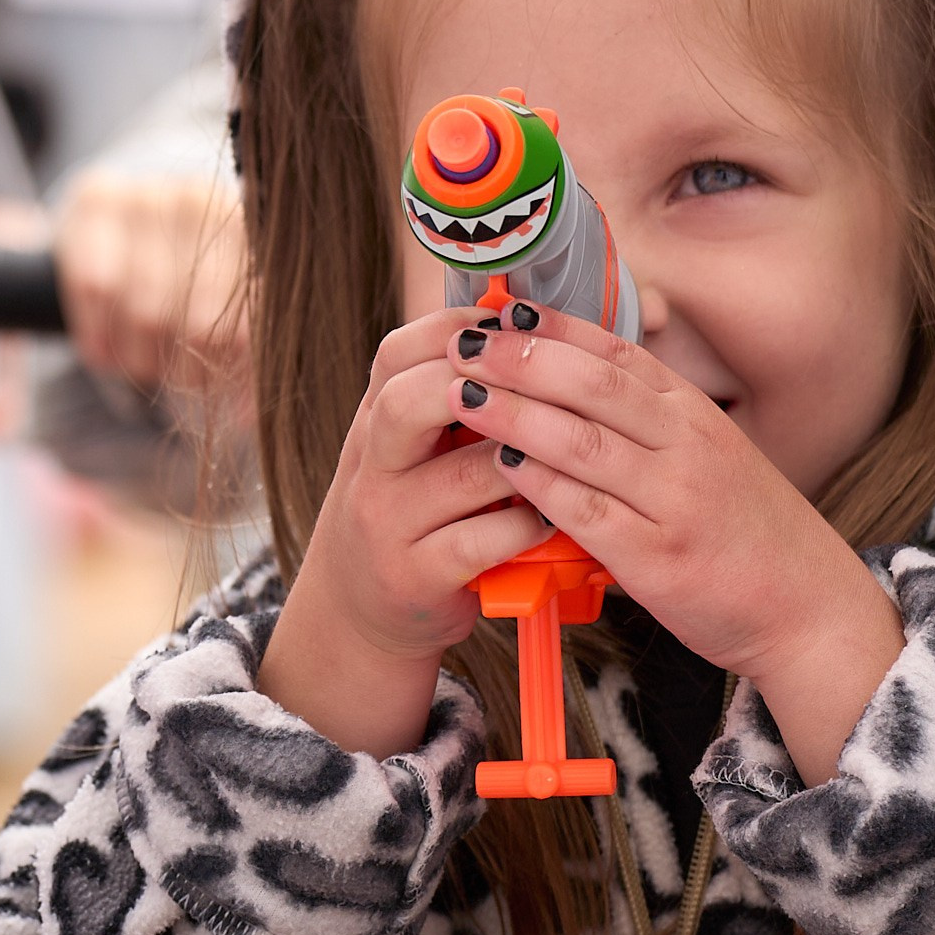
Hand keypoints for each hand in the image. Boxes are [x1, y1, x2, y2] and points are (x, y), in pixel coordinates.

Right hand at [55, 172, 248, 398]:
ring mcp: (150, 192)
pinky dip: (99, 337)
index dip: (237, 366)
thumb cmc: (191, 282)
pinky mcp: (96, 196)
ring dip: (141, 360)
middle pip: (198, 322)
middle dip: (188, 370)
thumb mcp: (230, 313)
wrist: (130, 222)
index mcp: (251, 230)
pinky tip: (105, 350)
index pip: (251, 314)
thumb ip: (248, 356)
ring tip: (144, 363)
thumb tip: (250, 420)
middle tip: (181, 378)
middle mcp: (203, 200)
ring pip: (144, 312)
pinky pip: (94, 288)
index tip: (227, 396)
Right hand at [257, 310, 554, 757]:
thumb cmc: (409, 511)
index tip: (512, 327)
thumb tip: (520, 326)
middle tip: (541, 388)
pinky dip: (528, 524)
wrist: (362, 608)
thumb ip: (447, 396)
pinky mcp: (417, 576)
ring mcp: (389, 524)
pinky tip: (552, 516)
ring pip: (467, 473)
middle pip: (410, 402)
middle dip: (486, 386)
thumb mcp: (409, 448)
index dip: (457, 331)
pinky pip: (484, 539)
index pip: (399, 354)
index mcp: (373, 422)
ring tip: (571, 452)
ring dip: (529, 458)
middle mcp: (371, 467)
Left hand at [447, 309, 903, 787]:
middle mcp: (687, 445)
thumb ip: (648, 424)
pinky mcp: (659, 557)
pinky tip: (503, 467)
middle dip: (520, 358)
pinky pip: (588, 510)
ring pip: (582, 439)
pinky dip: (541, 485)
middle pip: (592, 383)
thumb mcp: (708, 457)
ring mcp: (674, 500)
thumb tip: (573, 386)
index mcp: (694, 414)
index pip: (616, 351)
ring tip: (462, 395)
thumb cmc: (746, 534)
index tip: (499, 309)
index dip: (552, 327)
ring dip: (515, 412)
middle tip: (463, 344)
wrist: (807, 609)